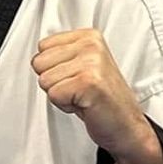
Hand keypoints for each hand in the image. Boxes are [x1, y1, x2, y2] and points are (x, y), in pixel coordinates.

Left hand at [31, 29, 155, 163]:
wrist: (127, 126)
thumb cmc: (103, 100)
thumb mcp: (83, 67)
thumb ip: (61, 54)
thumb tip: (35, 55)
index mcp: (89, 36)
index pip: (43, 46)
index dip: (54, 68)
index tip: (76, 76)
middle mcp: (91, 45)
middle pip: (39, 62)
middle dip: (55, 82)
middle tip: (79, 89)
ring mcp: (91, 62)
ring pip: (45, 80)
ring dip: (61, 94)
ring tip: (83, 96)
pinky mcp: (88, 82)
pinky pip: (53, 95)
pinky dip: (65, 106)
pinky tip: (85, 104)